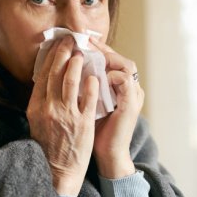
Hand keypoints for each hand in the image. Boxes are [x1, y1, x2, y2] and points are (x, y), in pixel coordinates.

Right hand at [27, 36, 99, 196]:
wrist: (57, 171)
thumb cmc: (48, 147)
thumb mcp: (37, 123)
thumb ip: (41, 103)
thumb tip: (45, 83)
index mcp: (36, 107)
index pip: (43, 76)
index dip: (51, 58)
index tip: (57, 45)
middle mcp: (49, 108)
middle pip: (56, 74)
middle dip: (63, 54)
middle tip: (70, 41)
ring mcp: (66, 115)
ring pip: (70, 82)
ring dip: (77, 64)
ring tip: (82, 54)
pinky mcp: (82, 123)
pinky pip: (87, 98)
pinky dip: (91, 84)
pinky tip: (95, 76)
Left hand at [91, 38, 143, 178]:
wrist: (108, 155)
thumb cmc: (96, 132)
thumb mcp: (88, 105)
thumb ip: (83, 88)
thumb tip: (63, 70)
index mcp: (119, 87)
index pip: (110, 61)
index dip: (96, 49)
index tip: (78, 41)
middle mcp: (129, 88)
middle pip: (119, 58)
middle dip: (100, 48)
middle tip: (83, 40)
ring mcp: (133, 95)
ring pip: (125, 65)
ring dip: (107, 58)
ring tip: (88, 53)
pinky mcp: (131, 104)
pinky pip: (124, 81)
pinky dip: (110, 75)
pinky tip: (96, 75)